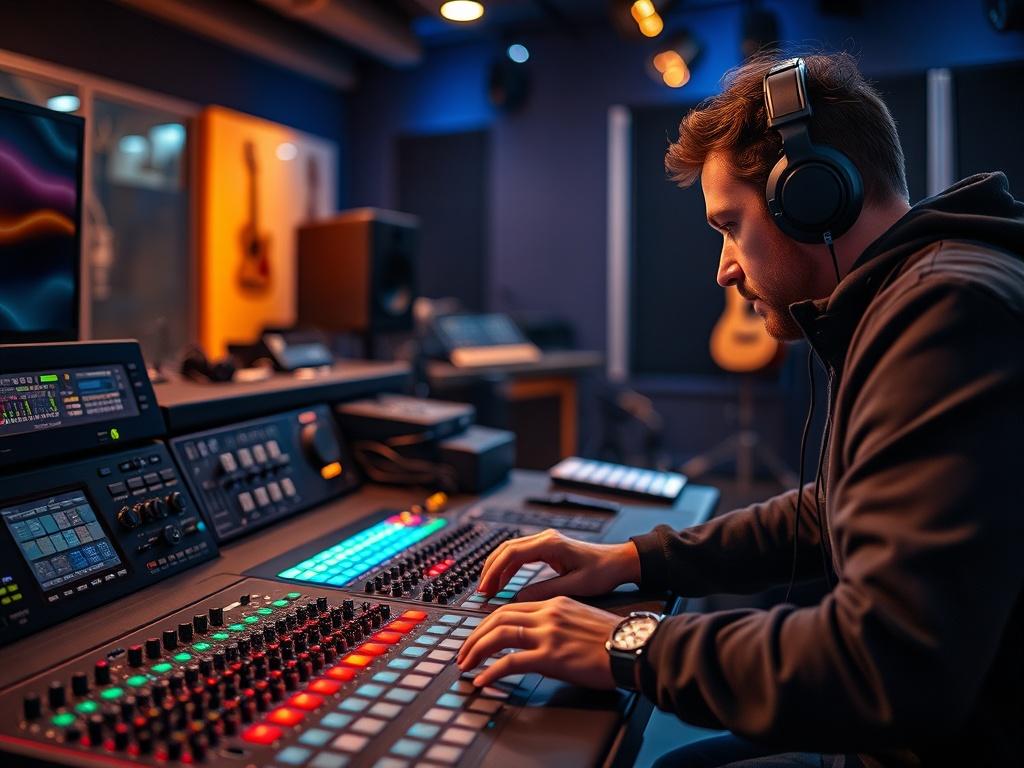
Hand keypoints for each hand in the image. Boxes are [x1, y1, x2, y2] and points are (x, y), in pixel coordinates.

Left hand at [456, 596, 619, 688]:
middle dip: (475, 635)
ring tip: (466, 665)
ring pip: (499, 635)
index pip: (511, 608)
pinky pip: (511, 662)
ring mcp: (548, 634)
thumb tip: (538, 640)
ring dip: (476, 651)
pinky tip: (484, 680)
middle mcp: (548, 614)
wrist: (634, 647)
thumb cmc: (614, 639)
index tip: (479, 635)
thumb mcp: (581, 619)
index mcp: (555, 603)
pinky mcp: (551, 656)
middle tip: (464, 652)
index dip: (489, 622)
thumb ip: (557, 624)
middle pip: (498, 618)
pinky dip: (492, 671)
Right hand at [477, 528, 640, 601]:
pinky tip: (504, 583)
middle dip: (491, 569)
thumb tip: (517, 599)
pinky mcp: (547, 548)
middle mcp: (545, 538)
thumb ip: (545, 592)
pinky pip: (520, 555)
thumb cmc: (603, 572)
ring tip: (489, 588)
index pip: (512, 553)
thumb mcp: (575, 586)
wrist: (619, 562)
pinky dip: (508, 568)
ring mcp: (545, 541)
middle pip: (506, 548)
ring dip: (497, 568)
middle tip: (482, 590)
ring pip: (511, 550)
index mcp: (551, 544)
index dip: (495, 571)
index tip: (486, 588)